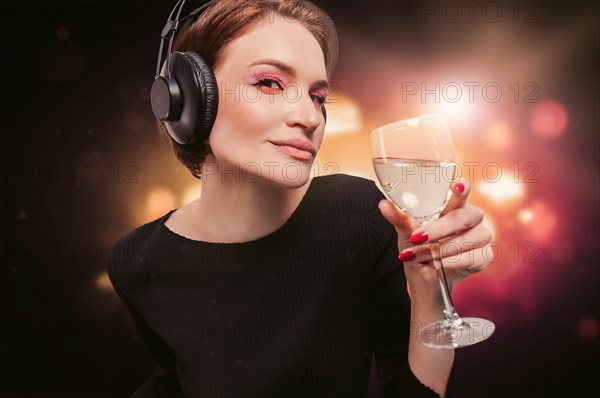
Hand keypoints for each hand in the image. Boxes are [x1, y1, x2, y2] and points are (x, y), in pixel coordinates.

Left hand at [378, 178, 492, 286]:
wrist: (425, 276)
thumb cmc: (419, 246)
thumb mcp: (406, 232)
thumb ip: (399, 218)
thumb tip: (383, 205)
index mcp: (454, 205)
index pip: (462, 191)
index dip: (462, 187)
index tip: (457, 184)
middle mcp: (472, 217)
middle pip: (464, 217)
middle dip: (439, 229)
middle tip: (418, 237)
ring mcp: (482, 235)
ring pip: (468, 239)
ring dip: (442, 250)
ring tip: (424, 256)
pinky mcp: (485, 255)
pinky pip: (473, 258)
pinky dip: (452, 263)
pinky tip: (439, 265)